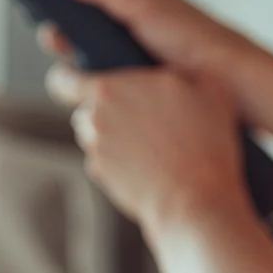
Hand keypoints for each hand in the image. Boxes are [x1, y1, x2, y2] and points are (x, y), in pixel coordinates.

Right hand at [34, 0, 262, 90]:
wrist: (226, 79)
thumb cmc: (190, 34)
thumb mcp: (133, 2)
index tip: (38, 9)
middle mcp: (129, 15)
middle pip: (79, 23)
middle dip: (66, 36)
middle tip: (62, 45)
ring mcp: (131, 45)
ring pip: (88, 51)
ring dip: (80, 62)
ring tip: (80, 67)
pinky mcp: (135, 73)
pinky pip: (104, 75)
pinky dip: (97, 79)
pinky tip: (95, 86)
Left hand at [45, 47, 250, 237]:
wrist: (196, 202)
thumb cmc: (205, 142)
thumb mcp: (208, 87)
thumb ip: (177, 70)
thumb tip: (169, 74)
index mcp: (109, 88)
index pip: (64, 79)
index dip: (68, 79)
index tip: (78, 81)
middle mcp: (95, 119)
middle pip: (85, 108)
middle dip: (106, 110)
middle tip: (142, 115)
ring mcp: (97, 151)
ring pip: (96, 135)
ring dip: (114, 136)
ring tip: (152, 142)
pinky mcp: (104, 177)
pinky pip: (107, 161)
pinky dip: (122, 162)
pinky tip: (152, 165)